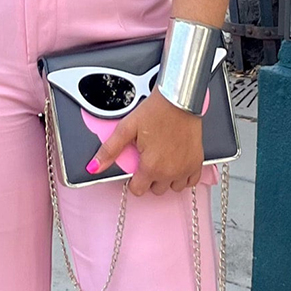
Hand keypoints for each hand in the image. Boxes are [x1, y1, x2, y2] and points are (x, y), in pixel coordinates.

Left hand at [86, 89, 203, 195]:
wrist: (179, 99)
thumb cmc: (156, 111)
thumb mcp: (126, 128)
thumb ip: (110, 151)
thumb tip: (94, 167)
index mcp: (151, 166)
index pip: (138, 190)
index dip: (134, 179)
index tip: (136, 167)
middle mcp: (169, 172)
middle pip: (155, 189)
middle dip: (150, 178)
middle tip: (149, 159)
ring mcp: (185, 169)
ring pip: (173, 187)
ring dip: (167, 178)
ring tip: (163, 160)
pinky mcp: (197, 162)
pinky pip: (190, 181)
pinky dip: (184, 176)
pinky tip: (177, 163)